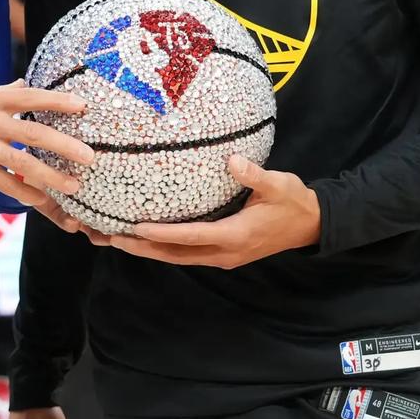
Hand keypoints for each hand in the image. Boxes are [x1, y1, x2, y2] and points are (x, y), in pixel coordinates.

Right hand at [0, 82, 93, 227]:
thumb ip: (1, 92)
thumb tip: (24, 85)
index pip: (31, 97)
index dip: (58, 101)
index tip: (83, 106)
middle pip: (34, 133)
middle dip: (65, 145)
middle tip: (90, 156)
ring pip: (23, 163)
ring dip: (51, 176)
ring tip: (73, 185)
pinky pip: (4, 183)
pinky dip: (24, 193)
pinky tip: (41, 200)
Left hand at [87, 156, 321, 268]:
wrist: (312, 224)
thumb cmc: (293, 202)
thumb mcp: (279, 184)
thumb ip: (255, 175)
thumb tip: (232, 161)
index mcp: (235, 236)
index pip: (191, 236)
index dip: (163, 233)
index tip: (136, 227)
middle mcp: (223, 253)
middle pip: (174, 255)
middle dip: (140, 248)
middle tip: (108, 238)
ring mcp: (221, 257)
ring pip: (176, 258)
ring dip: (145, 251)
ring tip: (113, 240)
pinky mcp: (220, 253)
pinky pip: (184, 254)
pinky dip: (161, 248)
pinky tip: (142, 239)